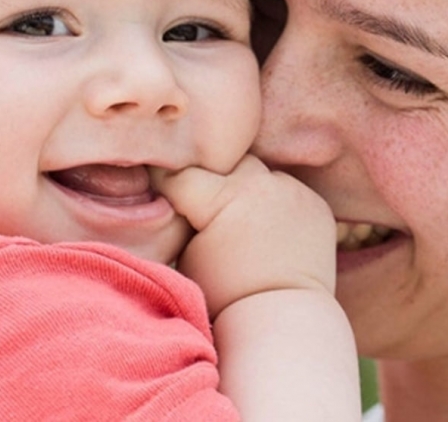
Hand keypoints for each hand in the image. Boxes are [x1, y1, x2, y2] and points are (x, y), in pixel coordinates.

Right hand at [152, 155, 335, 319]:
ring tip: (245, 218)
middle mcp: (264, 186)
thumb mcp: (187, 253)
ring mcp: (295, 193)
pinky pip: (287, 189)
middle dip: (214, 180)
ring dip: (248, 188)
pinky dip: (276, 201)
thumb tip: (177, 193)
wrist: (281, 319)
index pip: (183, 173)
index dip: (170, 184)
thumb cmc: (224, 293)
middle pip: (227, 163)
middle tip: (210, 207)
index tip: (167, 193)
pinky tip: (271, 226)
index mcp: (225, 198)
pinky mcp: (316, 204)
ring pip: (260, 173)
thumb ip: (182, 216)